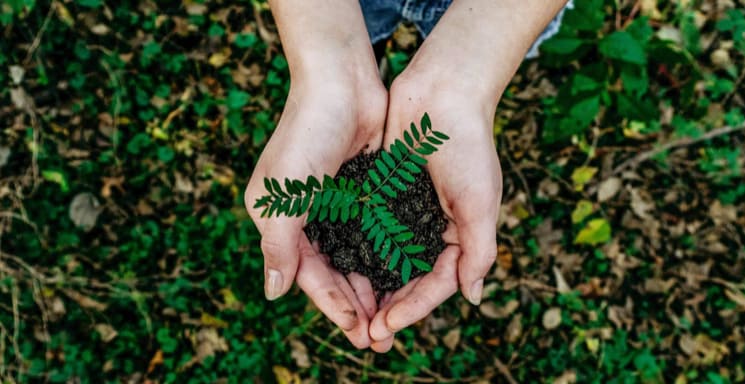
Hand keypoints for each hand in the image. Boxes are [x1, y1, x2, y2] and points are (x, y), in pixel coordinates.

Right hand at [244, 77, 386, 348]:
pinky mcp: (364, 192)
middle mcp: (308, 217)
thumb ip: (279, 245)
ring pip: (357, 258)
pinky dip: (387, 257)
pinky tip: (404, 278)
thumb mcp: (284, 194)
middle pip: (334, 273)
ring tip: (394, 318)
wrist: (342, 82)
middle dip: (356, 306)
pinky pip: (375, 234)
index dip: (333, 306)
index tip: (358, 333)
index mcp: (280, 220)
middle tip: (381, 338)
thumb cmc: (306, 133)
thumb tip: (274, 294)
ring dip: (373, 288)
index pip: (309, 275)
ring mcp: (337, 205)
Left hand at [368, 73, 501, 351]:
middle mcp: (431, 228)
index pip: (437, 283)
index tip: (389, 325)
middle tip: (366, 334)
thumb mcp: (481, 202)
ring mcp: (406, 212)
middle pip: (409, 279)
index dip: (414, 308)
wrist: (442, 92)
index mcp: (460, 235)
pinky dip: (357, 252)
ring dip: (370, 287)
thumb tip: (472, 297)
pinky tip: (339, 270)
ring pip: (385, 260)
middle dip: (390, 307)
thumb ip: (479, 250)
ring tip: (350, 313)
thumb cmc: (468, 145)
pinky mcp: (382, 193)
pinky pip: (368, 230)